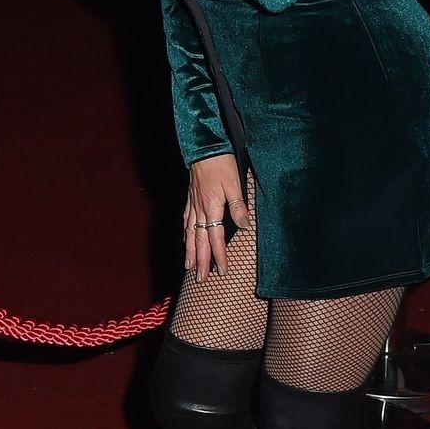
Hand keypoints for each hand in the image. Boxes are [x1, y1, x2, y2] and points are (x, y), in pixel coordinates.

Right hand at [184, 152, 251, 282]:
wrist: (204, 148)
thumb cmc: (221, 164)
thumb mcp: (234, 184)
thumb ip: (238, 206)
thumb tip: (244, 227)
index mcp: (211, 208)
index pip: (216, 238)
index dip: (219, 256)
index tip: (222, 271)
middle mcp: (199, 210)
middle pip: (199, 241)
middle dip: (201, 261)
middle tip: (200, 279)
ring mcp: (193, 205)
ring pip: (189, 233)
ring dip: (190, 251)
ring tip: (189, 266)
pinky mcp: (190, 199)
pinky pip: (186, 221)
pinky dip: (185, 234)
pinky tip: (185, 239)